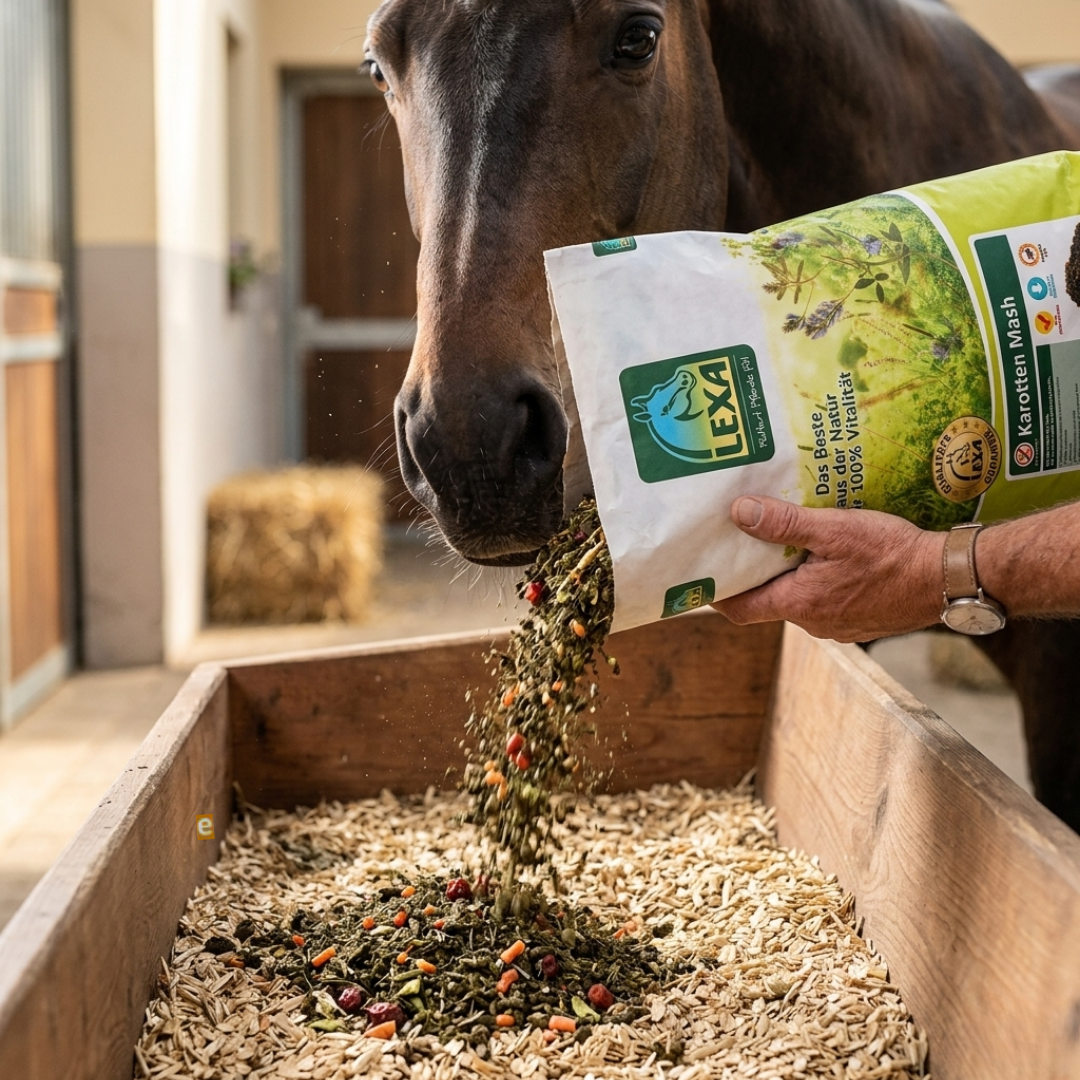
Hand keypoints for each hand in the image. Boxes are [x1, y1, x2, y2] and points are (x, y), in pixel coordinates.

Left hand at [712, 496, 945, 642]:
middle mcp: (814, 623)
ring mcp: (838, 625)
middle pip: (768, 601)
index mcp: (800, 604)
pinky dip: (815, 579)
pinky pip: (824, 600)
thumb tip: (740, 513)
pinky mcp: (859, 618)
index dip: (717, 595)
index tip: (699, 576)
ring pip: (798, 599)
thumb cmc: (893, 555)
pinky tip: (822, 555)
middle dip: (753, 576)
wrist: (950, 579)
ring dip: (787, 575)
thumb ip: (785, 524)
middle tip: (738, 544)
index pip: (741, 609)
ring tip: (780, 541)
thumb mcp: (835, 530)